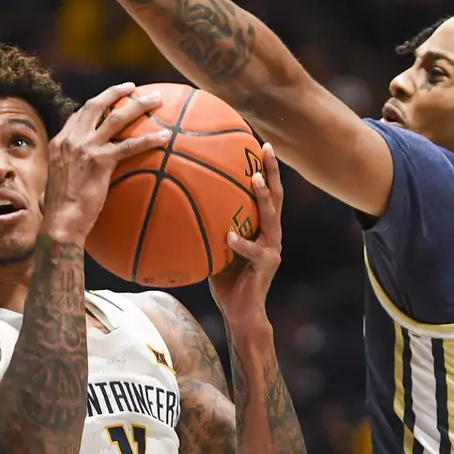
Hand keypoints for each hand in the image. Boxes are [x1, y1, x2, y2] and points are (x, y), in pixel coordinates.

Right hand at [43, 83, 169, 243]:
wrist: (60, 223)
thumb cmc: (61, 210)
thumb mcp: (59, 181)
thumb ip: (71, 168)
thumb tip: (82, 172)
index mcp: (59, 143)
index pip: (79, 115)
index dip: (95, 105)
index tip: (108, 100)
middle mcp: (71, 140)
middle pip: (95, 105)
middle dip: (115, 92)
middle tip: (131, 87)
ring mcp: (86, 148)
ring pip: (116, 118)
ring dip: (138, 105)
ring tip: (155, 99)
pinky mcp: (101, 161)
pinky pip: (130, 146)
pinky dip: (149, 139)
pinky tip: (165, 137)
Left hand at [209, 143, 282, 325]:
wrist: (240, 311)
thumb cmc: (225, 277)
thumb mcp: (214, 245)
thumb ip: (207, 225)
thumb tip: (176, 203)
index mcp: (262, 226)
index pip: (266, 191)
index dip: (265, 167)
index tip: (258, 142)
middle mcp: (272, 233)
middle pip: (277, 196)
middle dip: (272, 170)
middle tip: (266, 148)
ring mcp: (272, 249)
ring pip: (272, 218)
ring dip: (264, 197)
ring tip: (255, 179)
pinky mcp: (266, 266)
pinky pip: (254, 251)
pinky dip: (242, 243)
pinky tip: (230, 236)